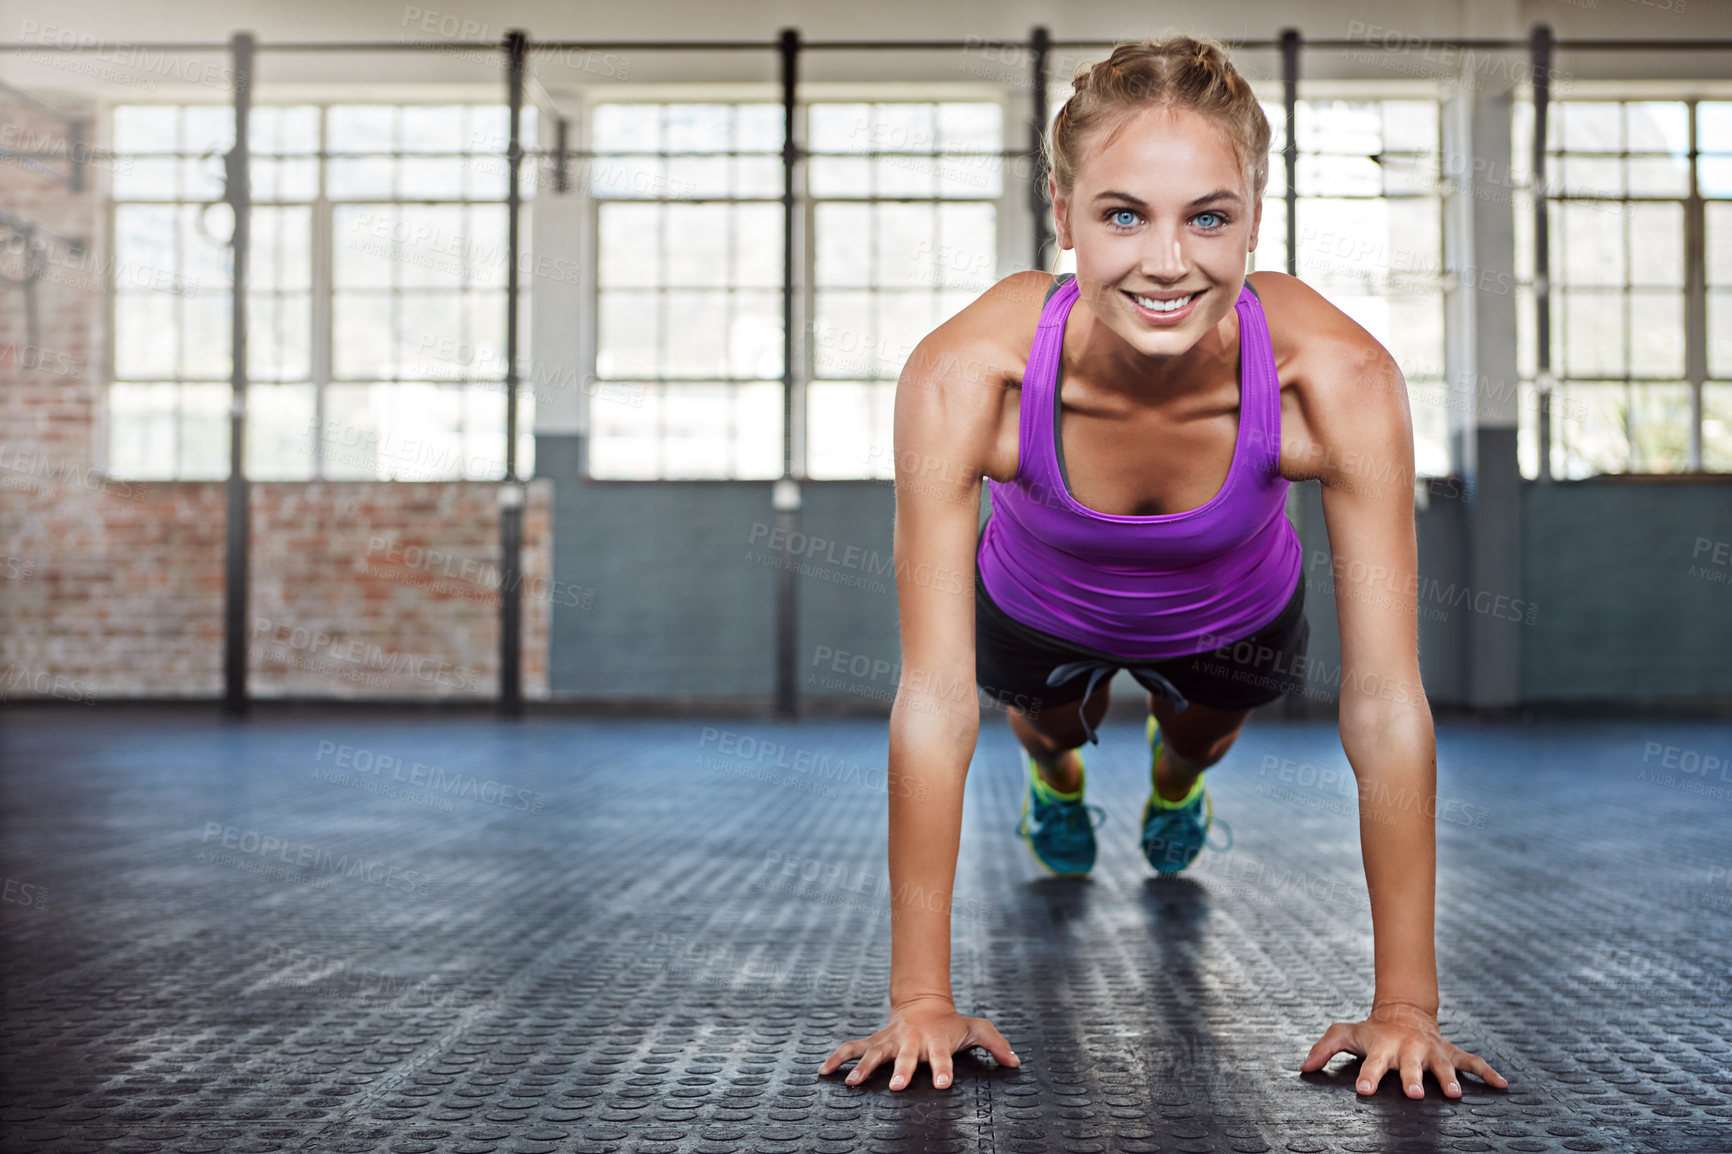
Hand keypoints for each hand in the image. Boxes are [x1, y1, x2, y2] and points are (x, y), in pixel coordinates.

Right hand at [817, 996, 1019, 1089]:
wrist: (923, 1004)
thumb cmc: (951, 1023)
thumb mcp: (976, 1028)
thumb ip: (995, 1044)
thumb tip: (1015, 1061)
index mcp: (936, 1041)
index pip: (942, 1057)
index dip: (943, 1069)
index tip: (942, 1083)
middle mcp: (911, 1042)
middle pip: (905, 1058)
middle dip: (901, 1070)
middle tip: (896, 1085)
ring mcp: (890, 1042)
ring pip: (874, 1054)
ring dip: (863, 1068)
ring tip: (853, 1084)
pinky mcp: (874, 1042)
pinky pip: (852, 1049)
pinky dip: (837, 1058)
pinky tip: (823, 1071)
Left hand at [1299, 1000, 1509, 1098]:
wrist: (1403, 1011)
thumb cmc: (1372, 1030)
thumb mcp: (1345, 1034)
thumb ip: (1324, 1048)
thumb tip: (1303, 1067)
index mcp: (1383, 1047)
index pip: (1373, 1064)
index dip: (1369, 1077)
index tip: (1364, 1090)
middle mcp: (1409, 1049)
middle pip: (1410, 1066)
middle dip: (1413, 1079)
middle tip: (1414, 1094)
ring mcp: (1432, 1051)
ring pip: (1443, 1066)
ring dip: (1449, 1079)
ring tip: (1454, 1094)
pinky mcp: (1451, 1052)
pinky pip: (1473, 1061)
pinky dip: (1488, 1072)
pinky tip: (1503, 1085)